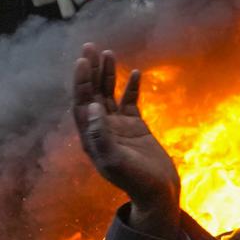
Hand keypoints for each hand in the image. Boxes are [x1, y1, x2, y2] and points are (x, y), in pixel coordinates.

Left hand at [71, 45, 182, 219]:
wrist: (158, 192)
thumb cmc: (136, 181)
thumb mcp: (116, 161)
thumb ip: (101, 135)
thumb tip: (90, 107)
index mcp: (91, 137)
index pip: (81, 103)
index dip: (81, 81)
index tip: (82, 60)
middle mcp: (101, 129)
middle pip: (92, 94)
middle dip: (90, 71)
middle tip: (89, 47)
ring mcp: (119, 127)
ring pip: (109, 95)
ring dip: (107, 74)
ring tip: (107, 53)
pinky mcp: (136, 127)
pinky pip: (130, 102)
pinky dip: (131, 88)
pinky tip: (135, 73)